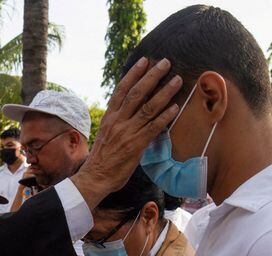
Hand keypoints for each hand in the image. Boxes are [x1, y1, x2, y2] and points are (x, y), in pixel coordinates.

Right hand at [72, 57, 182, 206]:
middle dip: (152, 76)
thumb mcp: (107, 136)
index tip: (144, 61)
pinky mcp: (135, 145)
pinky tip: (175, 107)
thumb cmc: (102, 160)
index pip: (122, 90)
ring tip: (177, 80)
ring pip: (148, 107)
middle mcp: (118, 121)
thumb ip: (119, 124)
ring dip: (164, 92)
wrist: (94, 178)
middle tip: (165, 62)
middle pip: (137, 93)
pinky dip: (165, 117)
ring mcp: (127, 132)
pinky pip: (153, 128)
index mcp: (109, 117)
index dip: (133, 74)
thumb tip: (131, 116)